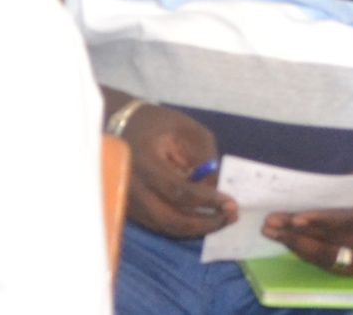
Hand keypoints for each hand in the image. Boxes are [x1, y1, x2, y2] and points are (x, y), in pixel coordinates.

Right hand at [121, 103, 234, 238]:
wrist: (121, 126)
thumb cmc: (158, 124)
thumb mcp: (188, 130)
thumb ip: (204, 157)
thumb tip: (214, 190)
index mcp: (145, 161)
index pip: (177, 190)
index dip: (206, 200)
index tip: (231, 202)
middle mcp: (132, 187)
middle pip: (169, 219)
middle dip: (203, 224)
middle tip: (231, 218)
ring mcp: (128, 202)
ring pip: (164, 227)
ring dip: (195, 229)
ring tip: (221, 220)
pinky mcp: (130, 209)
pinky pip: (159, 224)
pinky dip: (183, 226)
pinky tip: (202, 219)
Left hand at [267, 168, 352, 278]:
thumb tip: (320, 189)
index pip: (350, 222)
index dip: (322, 220)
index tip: (296, 217)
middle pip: (332, 242)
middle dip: (298, 233)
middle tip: (270, 223)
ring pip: (327, 257)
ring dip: (296, 245)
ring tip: (272, 233)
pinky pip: (330, 264)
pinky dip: (308, 253)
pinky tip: (290, 243)